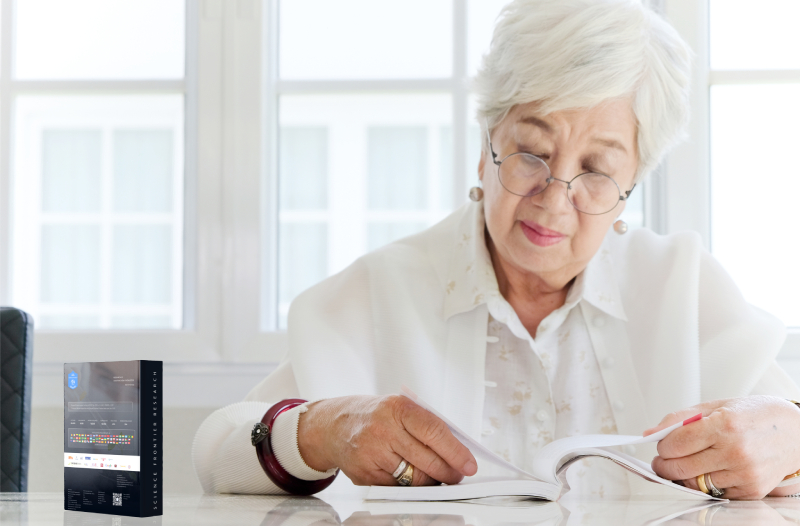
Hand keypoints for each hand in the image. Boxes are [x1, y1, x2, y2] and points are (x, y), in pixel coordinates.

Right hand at [296, 395, 477, 486]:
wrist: (332, 426)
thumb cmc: (374, 416)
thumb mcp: (398, 408)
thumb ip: (425, 424)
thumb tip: (458, 449)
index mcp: (397, 408)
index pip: (434, 431)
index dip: (455, 451)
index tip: (469, 464)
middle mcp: (383, 429)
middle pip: (427, 460)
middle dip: (449, 472)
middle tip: (458, 475)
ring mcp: (372, 453)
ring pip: (414, 478)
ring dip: (431, 481)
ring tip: (436, 476)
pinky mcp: (364, 474)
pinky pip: (397, 487)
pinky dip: (408, 485)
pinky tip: (410, 476)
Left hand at [644, 396, 799, 498]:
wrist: (796, 432)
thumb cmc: (754, 416)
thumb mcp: (716, 405)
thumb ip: (680, 418)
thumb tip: (651, 433)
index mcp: (724, 425)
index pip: (675, 443)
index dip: (662, 446)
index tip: (661, 445)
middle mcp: (735, 451)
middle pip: (680, 468)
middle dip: (664, 465)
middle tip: (662, 461)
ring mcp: (744, 473)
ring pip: (695, 484)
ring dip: (683, 476)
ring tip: (686, 464)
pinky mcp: (752, 490)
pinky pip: (715, 493)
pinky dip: (706, 484)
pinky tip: (711, 470)